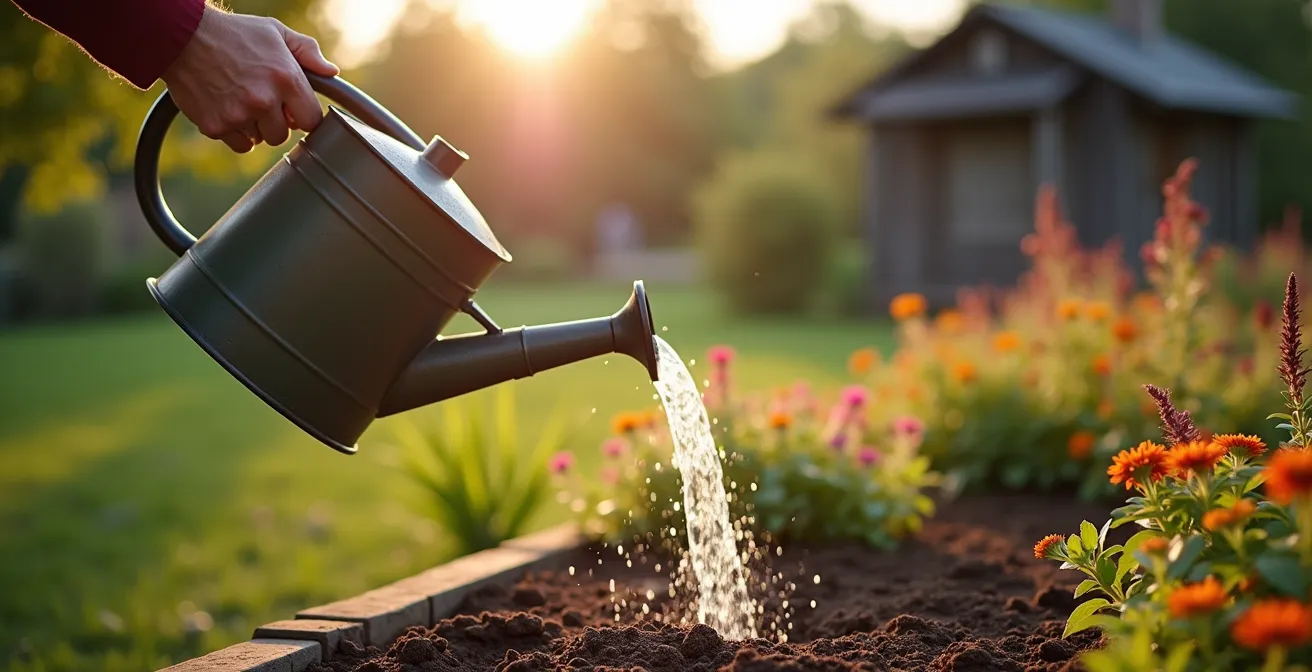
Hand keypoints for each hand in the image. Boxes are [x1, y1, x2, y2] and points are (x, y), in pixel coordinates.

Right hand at [161, 4, 339, 152]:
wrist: (182, 36)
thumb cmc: (233, 33)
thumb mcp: (275, 32)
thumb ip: (307, 52)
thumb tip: (331, 72)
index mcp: (286, 78)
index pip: (311, 120)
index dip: (302, 115)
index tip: (293, 109)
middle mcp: (264, 100)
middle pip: (284, 135)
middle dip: (276, 122)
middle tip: (262, 102)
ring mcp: (239, 115)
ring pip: (261, 140)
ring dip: (255, 127)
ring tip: (242, 101)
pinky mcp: (216, 126)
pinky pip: (239, 144)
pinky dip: (235, 133)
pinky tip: (228, 109)